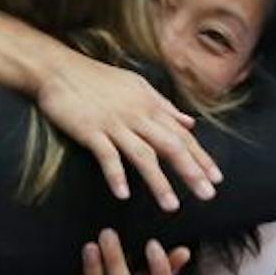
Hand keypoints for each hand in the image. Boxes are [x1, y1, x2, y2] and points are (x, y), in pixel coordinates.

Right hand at [33, 51, 219, 208]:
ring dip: (158, 181)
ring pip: (143, 155)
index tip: (216, 178)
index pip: (182, 135)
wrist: (59, 69)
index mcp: (150, 106)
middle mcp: (137, 116)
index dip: (200, 157)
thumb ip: (165, 107)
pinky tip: (123, 194)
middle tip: (207, 195)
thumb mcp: (138, 87)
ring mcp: (114, 124)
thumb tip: (190, 123)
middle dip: (190, 171)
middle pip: (170, 146)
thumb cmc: (98, 79)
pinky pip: (106, 155)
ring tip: (171, 206)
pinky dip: (115, 174)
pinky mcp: (90, 130)